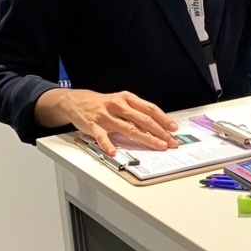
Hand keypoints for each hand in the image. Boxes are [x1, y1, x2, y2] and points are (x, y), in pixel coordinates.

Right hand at [55, 89, 178, 156]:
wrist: (76, 101)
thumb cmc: (104, 104)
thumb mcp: (122, 101)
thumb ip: (137, 112)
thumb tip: (157, 125)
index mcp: (127, 98)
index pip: (150, 109)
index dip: (163, 119)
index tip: (174, 128)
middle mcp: (118, 106)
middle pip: (143, 120)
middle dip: (160, 131)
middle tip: (171, 141)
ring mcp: (106, 116)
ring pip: (129, 128)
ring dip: (146, 138)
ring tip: (157, 146)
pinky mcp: (93, 126)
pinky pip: (102, 137)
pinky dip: (108, 145)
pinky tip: (114, 152)